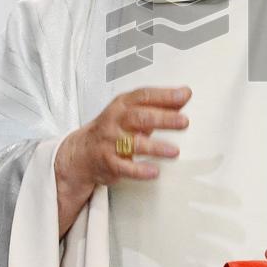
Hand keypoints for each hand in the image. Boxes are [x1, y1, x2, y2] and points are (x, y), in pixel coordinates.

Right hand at [54, 86, 190, 235]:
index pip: (144, 96)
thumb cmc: (113, 128)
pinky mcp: (108, 162)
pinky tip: (154, 171)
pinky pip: (124, 167)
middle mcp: (116, 121)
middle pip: (140, 117)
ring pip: (133, 144)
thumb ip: (158, 104)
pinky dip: (140, 170)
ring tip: (174, 152)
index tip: (185, 95)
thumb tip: (184, 95)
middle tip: (184, 122)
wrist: (82, 151)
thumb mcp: (132, 111)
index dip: (165, 95)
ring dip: (155, 147)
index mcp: (123, 104)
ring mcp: (110, 142)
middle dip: (163, 119)